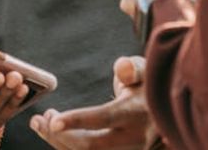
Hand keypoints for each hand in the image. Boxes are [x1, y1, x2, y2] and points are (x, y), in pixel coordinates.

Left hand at [30, 57, 158, 148]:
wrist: (167, 112)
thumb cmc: (148, 86)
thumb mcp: (146, 71)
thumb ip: (133, 68)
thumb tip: (121, 67)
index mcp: (136, 113)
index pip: (105, 118)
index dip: (78, 121)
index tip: (53, 121)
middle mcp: (133, 138)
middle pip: (91, 145)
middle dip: (60, 135)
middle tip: (40, 118)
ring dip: (59, 142)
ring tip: (40, 123)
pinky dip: (67, 147)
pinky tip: (53, 133)